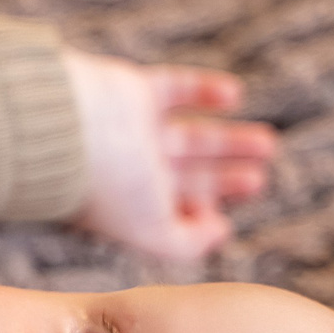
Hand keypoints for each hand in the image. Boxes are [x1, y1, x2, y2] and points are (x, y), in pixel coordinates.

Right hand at [61, 49, 276, 260]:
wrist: (64, 129)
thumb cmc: (106, 185)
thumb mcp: (151, 231)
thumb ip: (188, 244)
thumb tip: (223, 231)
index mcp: (130, 207)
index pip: (177, 211)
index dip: (208, 210)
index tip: (232, 210)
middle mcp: (132, 171)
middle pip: (189, 175)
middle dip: (224, 177)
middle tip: (260, 177)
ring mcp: (133, 131)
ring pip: (190, 137)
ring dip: (228, 140)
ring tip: (268, 143)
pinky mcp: (134, 92)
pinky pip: (177, 88)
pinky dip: (206, 90)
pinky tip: (234, 96)